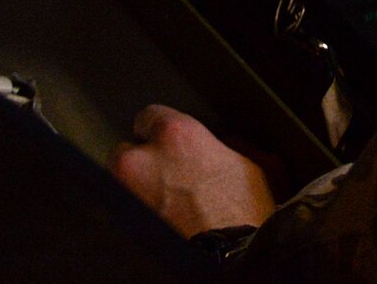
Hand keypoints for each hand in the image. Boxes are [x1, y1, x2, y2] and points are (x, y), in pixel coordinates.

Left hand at [109, 104, 277, 237]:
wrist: (231, 261)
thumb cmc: (244, 216)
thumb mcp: (254, 166)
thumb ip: (231, 145)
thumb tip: (227, 146)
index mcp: (175, 135)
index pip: (149, 115)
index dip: (161, 130)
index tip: (169, 141)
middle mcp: (143, 160)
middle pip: (126, 150)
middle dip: (144, 161)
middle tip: (168, 176)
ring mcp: (127, 196)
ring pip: (121, 183)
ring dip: (137, 189)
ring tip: (164, 202)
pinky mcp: (125, 225)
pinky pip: (126, 211)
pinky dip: (139, 213)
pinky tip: (162, 220)